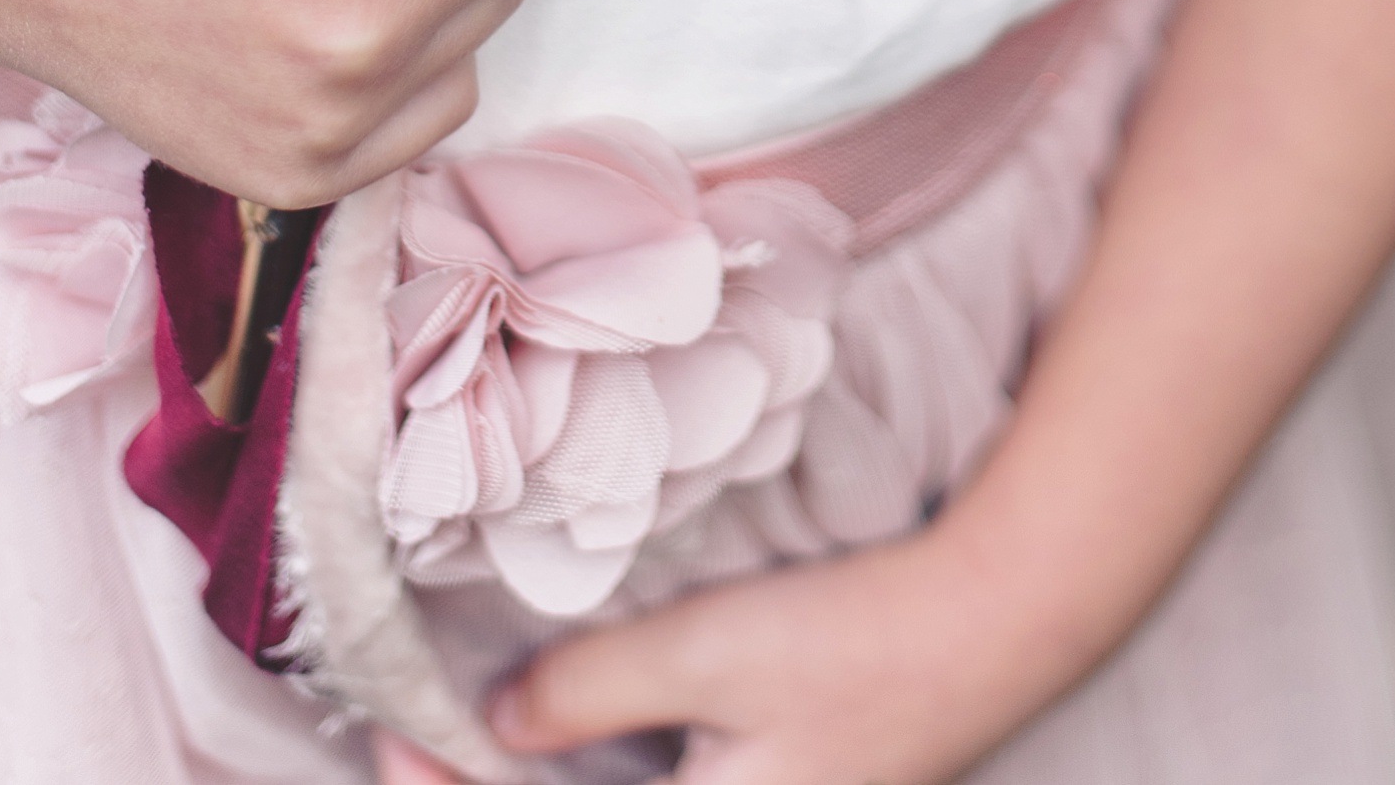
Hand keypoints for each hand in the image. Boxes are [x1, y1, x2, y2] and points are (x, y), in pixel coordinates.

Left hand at [373, 525, 1092, 784]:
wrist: (996, 625)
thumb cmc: (858, 642)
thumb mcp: (706, 651)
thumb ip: (591, 689)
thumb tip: (499, 720)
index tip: (398, 733)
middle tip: (418, 737)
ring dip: (545, 784)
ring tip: (475, 733)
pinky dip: (606, 775)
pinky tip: (576, 731)